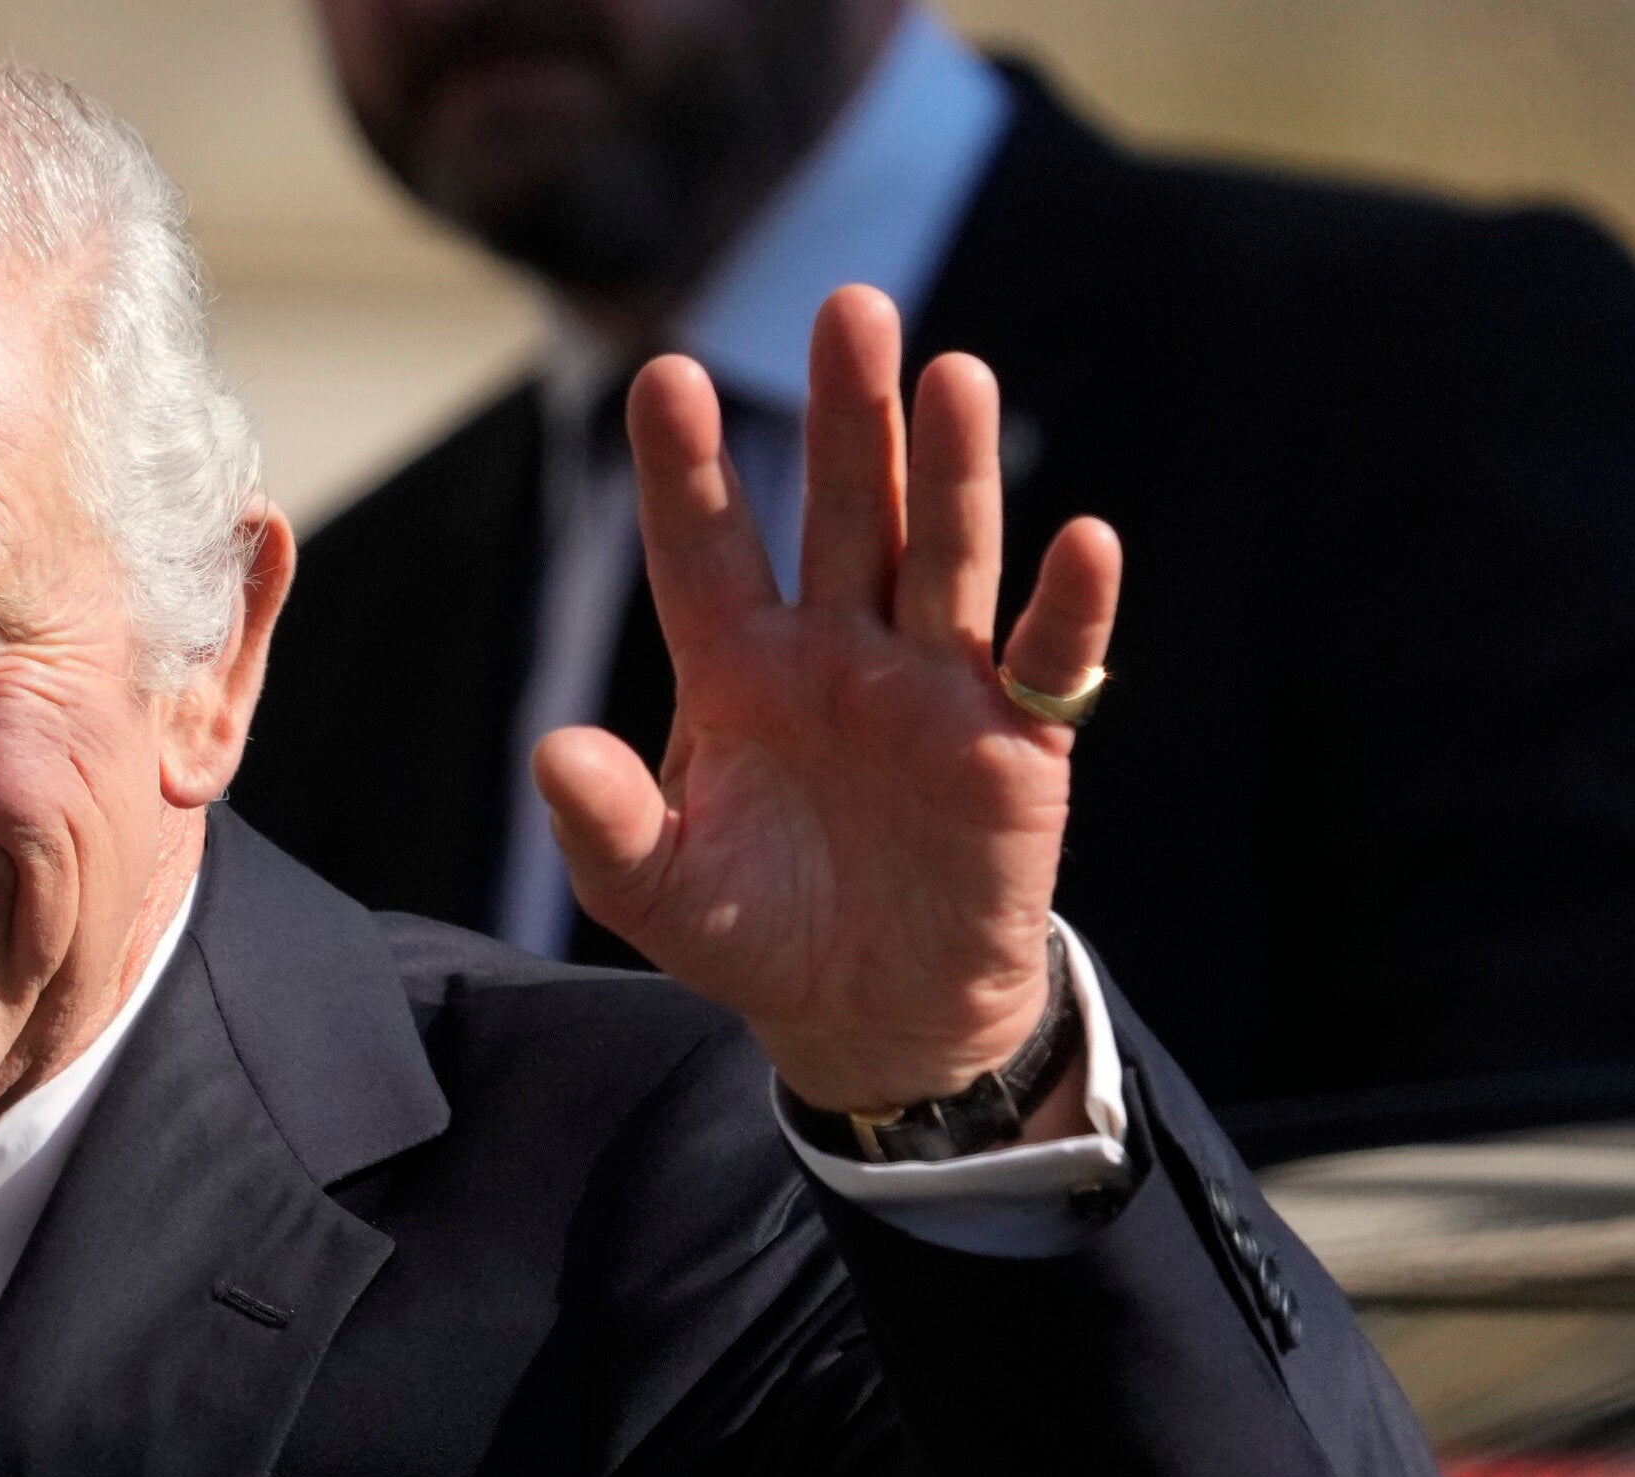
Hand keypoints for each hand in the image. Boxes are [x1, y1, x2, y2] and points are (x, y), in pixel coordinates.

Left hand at [535, 285, 1120, 1116]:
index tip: (666, 376)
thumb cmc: (756, 931)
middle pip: (844, 512)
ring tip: (950, 374)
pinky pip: (1049, 660)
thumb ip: (603, 826)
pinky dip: (1070, 605)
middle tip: (848, 305)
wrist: (871, 1013)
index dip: (687, 468)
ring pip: (941, 557)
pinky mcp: (1017, 741)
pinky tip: (1084, 539)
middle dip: (847, 414)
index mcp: (738, 668)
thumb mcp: (657, 895)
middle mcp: (838, 650)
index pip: (705, 548)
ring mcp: (933, 685)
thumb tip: (550, 752)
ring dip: (950, 472)